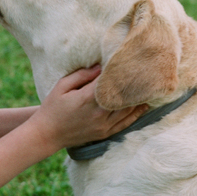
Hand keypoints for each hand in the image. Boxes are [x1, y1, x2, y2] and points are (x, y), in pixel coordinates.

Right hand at [31, 67, 147, 150]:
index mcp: (87, 98)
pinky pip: (125, 123)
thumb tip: (101, 66)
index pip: (111, 81)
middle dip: (134, 84)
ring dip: (139, 98)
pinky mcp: (105, 133)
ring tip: (149, 86)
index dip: (121, 71)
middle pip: (124, 96)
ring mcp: (103, 125)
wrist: (47, 134)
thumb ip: (82, 75)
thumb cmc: (52, 107)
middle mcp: (99, 112)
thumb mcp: (62, 86)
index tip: (130, 61)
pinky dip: (136, 114)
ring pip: (128, 110)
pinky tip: (143, 106)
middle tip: (146, 72)